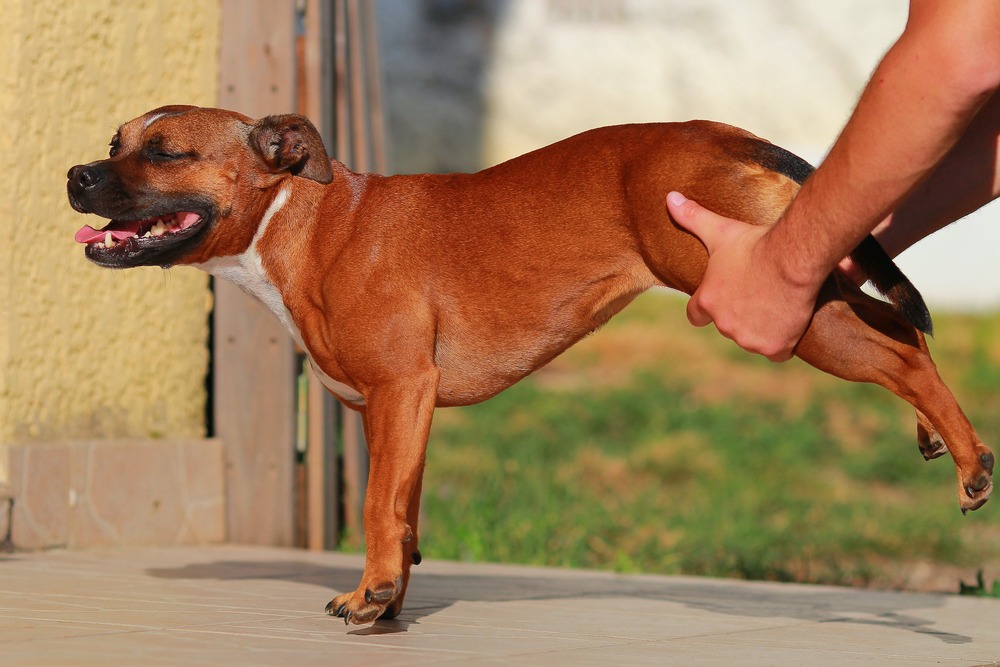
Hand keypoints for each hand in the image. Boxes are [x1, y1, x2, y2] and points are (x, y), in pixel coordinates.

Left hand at [666, 192, 820, 361]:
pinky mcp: (775, 347)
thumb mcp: (720, 229)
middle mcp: (724, 325)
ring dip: (760, 327)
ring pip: (752, 338)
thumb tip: (669, 197)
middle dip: (739, 313)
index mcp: (707, 301)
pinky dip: (782, 342)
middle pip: (728, 325)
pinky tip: (788, 323)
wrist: (794, 258)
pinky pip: (776, 352)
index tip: (719, 300)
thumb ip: (692, 217)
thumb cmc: (756, 243)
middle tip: (757, 292)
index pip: (696, 315)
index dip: (705, 308)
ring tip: (774, 303)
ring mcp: (749, 338)